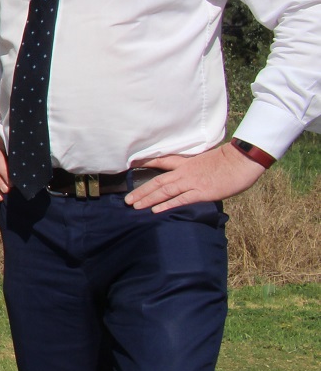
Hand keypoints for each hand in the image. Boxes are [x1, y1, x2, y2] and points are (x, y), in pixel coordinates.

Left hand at [125, 143, 266, 212]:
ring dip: (148, 199)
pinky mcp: (201, 192)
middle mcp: (184, 172)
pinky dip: (167, 205)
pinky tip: (155, 210)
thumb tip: (190, 176)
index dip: (145, 164)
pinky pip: (180, 199)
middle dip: (141, 191)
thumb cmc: (229, 161)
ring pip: (164, 191)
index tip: (131, 167)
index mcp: (186, 163)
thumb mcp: (206, 161)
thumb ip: (195, 168)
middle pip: (157, 181)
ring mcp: (192, 182)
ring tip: (135, 206)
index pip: (161, 161)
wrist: (242, 160)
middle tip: (127, 200)